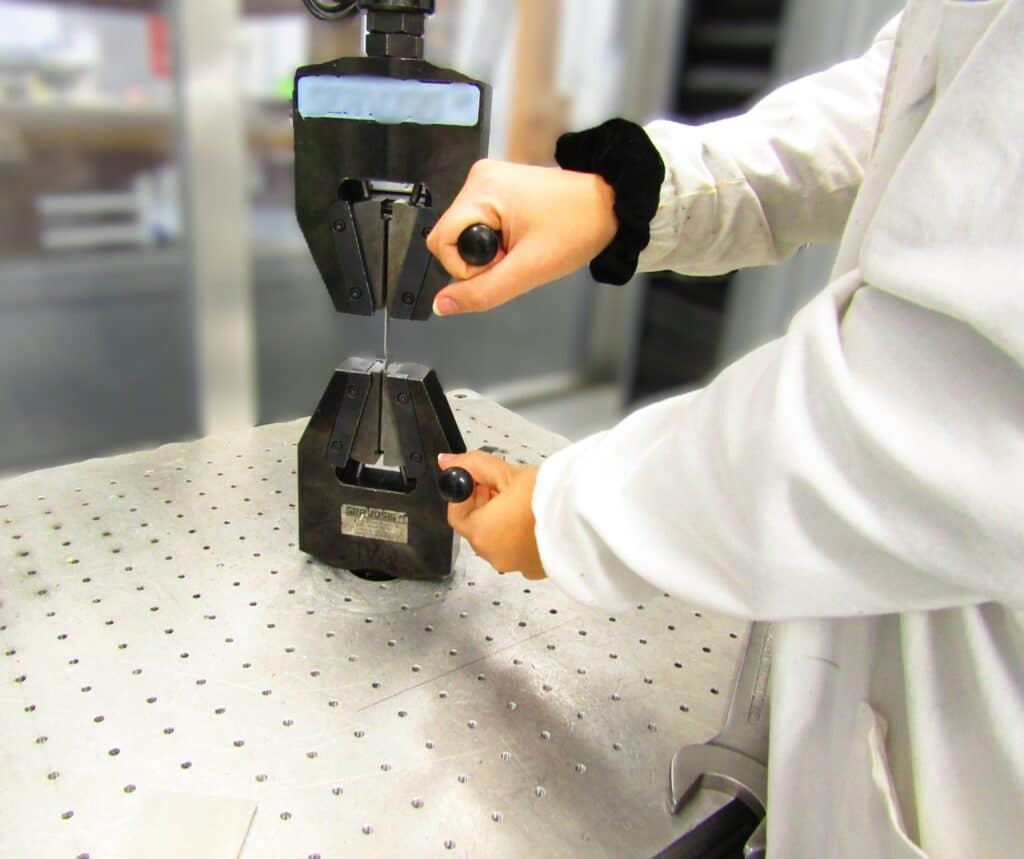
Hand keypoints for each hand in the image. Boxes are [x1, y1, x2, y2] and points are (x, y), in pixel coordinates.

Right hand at [426, 159, 617, 315]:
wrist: (608, 208)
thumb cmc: (577, 229)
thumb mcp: (527, 271)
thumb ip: (481, 292)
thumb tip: (442, 305)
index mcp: (482, 190)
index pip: (441, 242)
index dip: (467, 267)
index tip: (503, 264)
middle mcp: (479, 178)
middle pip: (450, 238)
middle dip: (480, 259)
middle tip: (515, 257)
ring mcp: (488, 181)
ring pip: (464, 234)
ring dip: (489, 251)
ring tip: (522, 246)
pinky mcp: (497, 188)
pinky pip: (478, 225)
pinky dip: (496, 240)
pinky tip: (521, 237)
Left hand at [439, 451, 546, 579]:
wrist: (586, 516)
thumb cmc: (548, 497)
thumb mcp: (506, 473)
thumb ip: (473, 465)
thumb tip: (446, 461)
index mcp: (482, 534)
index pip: (456, 513)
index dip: (465, 492)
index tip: (479, 479)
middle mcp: (495, 556)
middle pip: (477, 526)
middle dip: (485, 503)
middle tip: (503, 484)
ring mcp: (516, 566)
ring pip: (498, 538)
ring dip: (503, 519)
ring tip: (523, 500)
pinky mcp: (535, 569)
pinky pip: (518, 550)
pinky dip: (520, 535)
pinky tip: (534, 518)